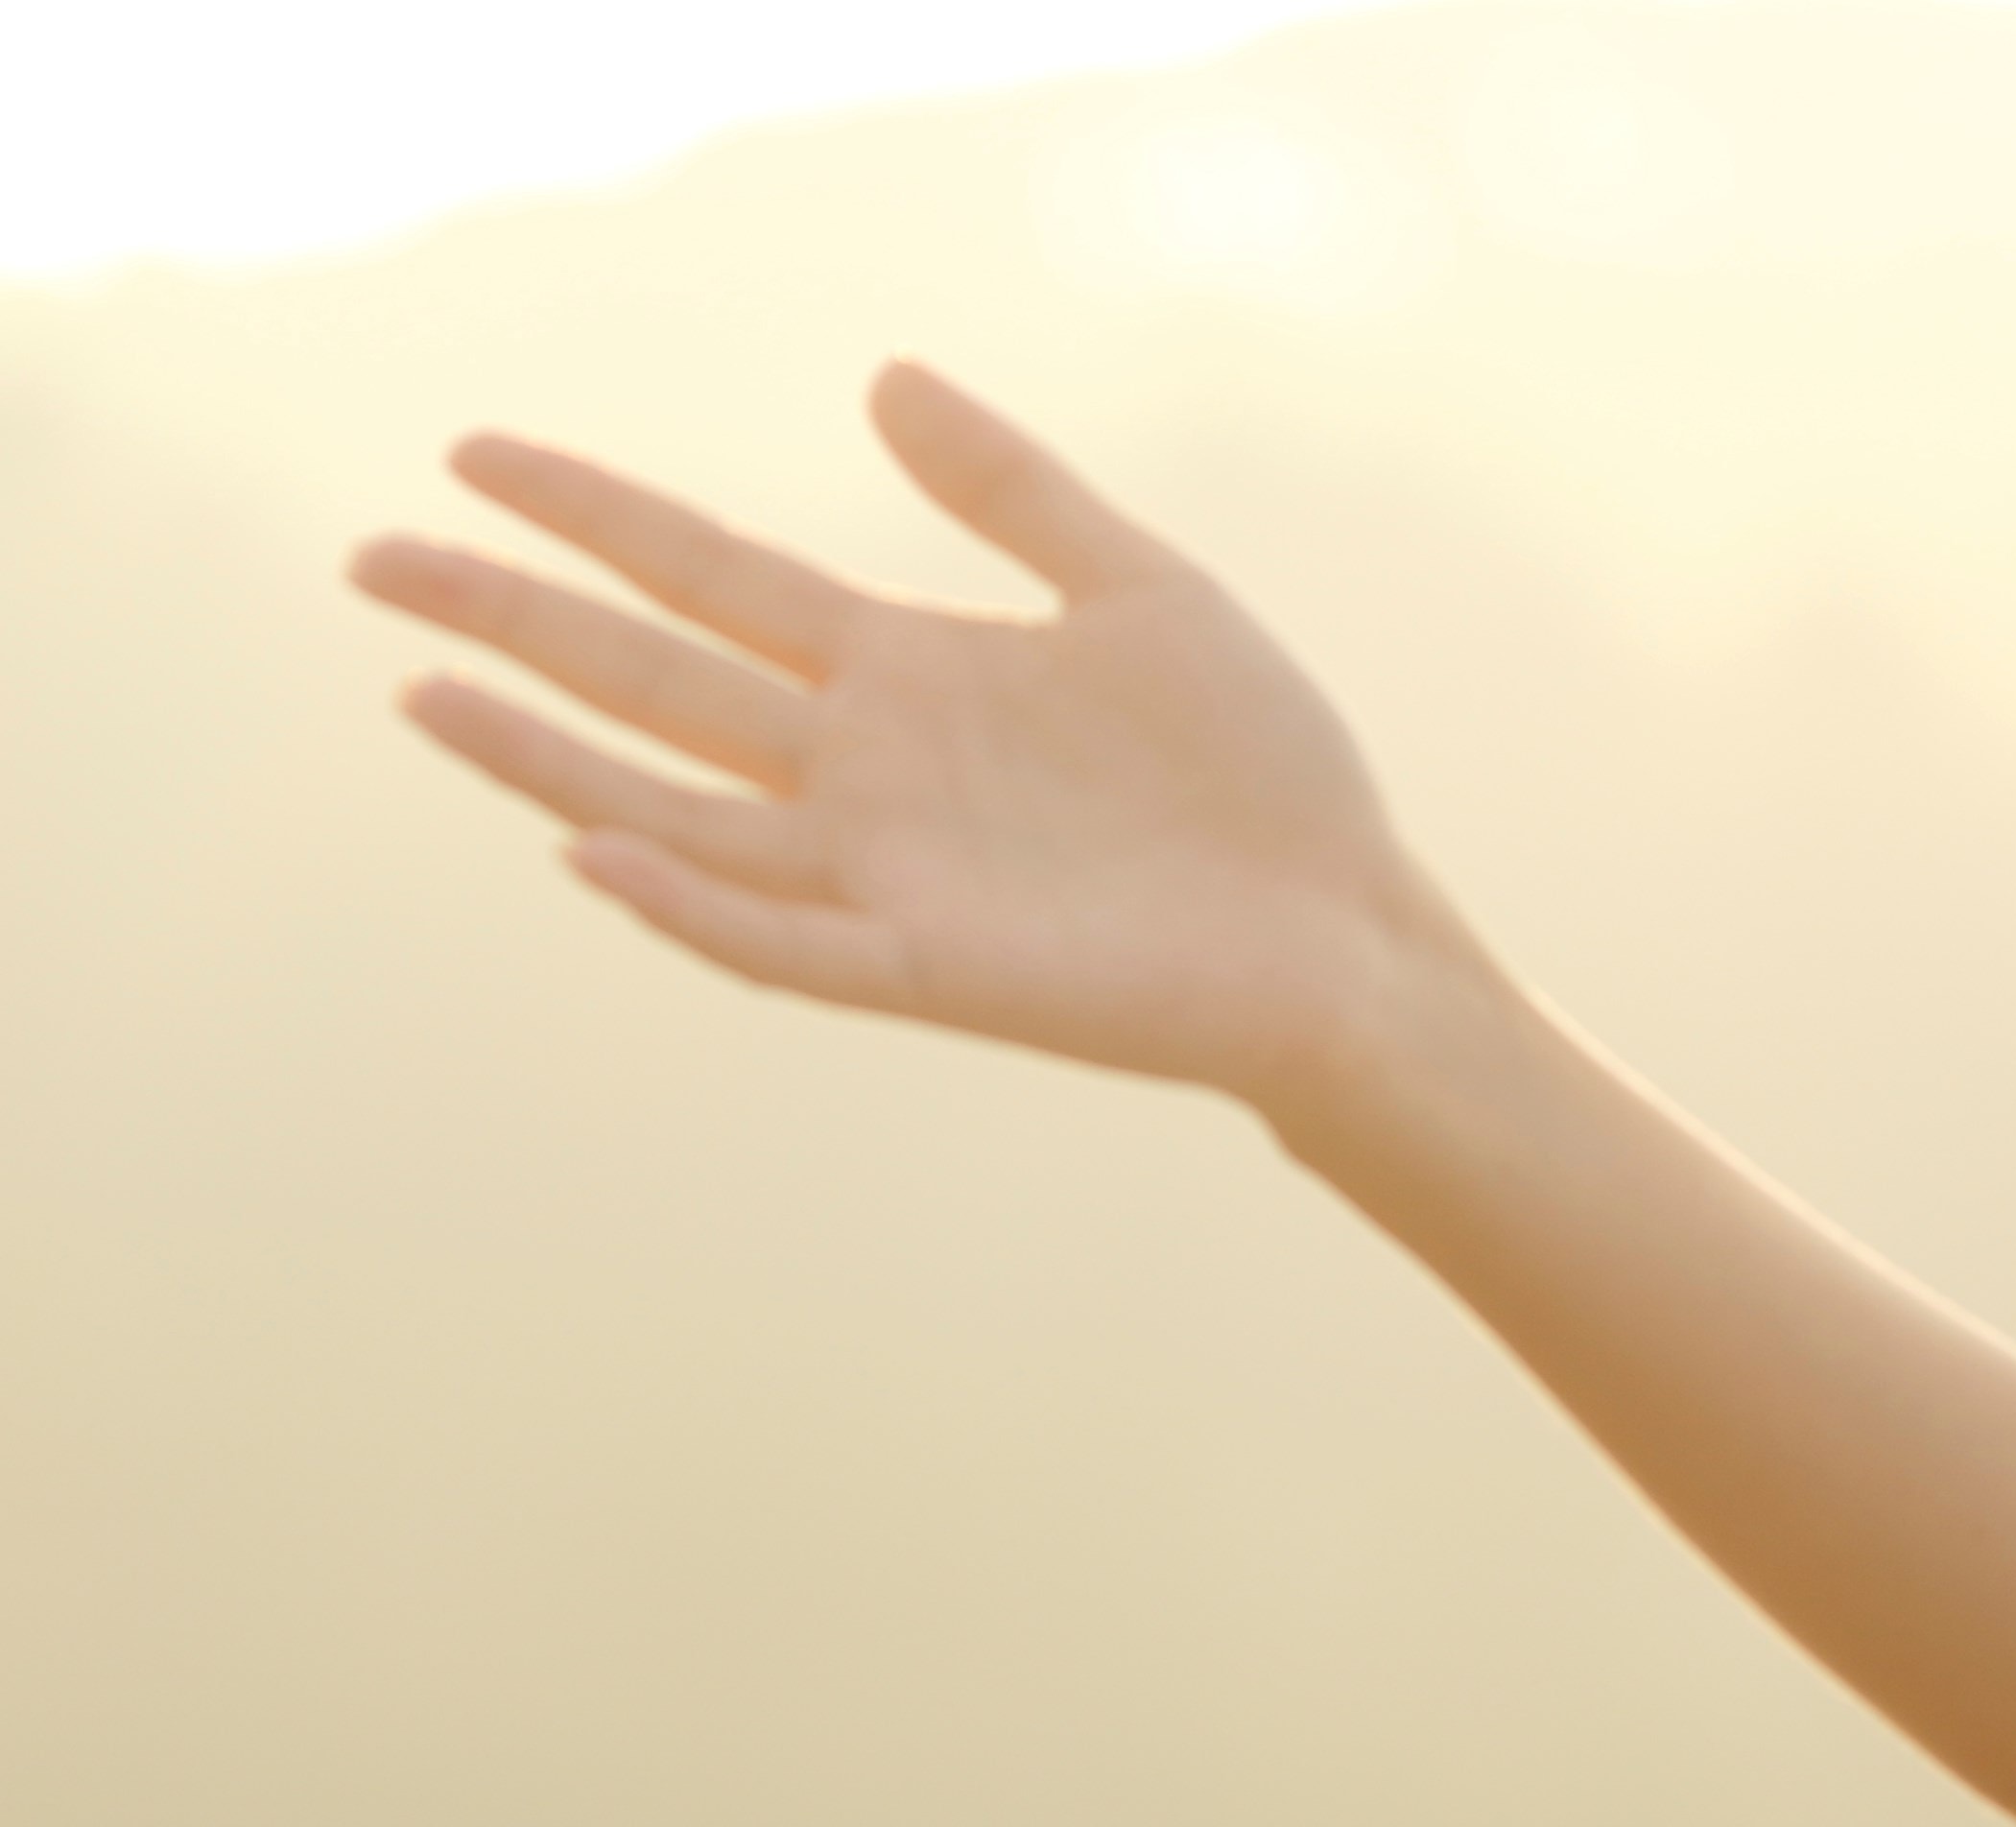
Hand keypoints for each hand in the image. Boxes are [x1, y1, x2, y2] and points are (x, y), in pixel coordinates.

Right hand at [347, 363, 1471, 1123]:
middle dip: (515, 622)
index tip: (474, 455)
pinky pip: (789, 945)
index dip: (596, 518)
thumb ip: (1015, 493)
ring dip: (551, 764)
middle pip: (654, 684)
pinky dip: (695, 907)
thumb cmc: (1263, 778)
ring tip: (427, 693)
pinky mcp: (940, 972)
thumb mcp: (1143, 592)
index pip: (712, 579)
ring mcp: (892, 878)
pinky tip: (600, 853)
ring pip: (678, 817)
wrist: (1352, 931)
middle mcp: (870, 775)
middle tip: (372, 560)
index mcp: (910, 676)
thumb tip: (884, 375)